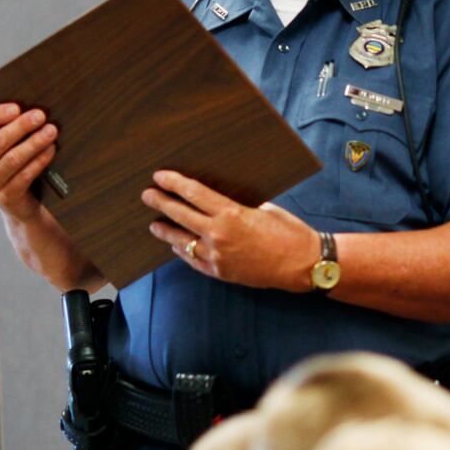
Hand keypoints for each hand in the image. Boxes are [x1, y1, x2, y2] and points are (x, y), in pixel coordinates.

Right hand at [0, 103, 57, 221]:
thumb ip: (2, 127)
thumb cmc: (7, 161)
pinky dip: (39, 160)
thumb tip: (25, 107)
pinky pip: (24, 175)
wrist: (16, 200)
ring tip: (50, 131)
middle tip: (40, 115)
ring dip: (34, 142)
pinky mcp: (6, 198)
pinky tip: (50, 149)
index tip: (17, 107)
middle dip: (21, 126)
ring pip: (13, 159)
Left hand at [141, 170, 320, 290]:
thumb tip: (217, 200)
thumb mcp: (263, 208)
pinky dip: (183, 250)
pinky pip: (193, 260)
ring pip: (182, 241)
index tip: (159, 176)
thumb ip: (237, 206)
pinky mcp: (220, 273)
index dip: (173, 183)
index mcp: (230, 214)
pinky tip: (176, 244)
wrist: (303, 264)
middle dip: (161, 203)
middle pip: (180, 215)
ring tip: (154, 225)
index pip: (193, 193)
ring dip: (166, 231)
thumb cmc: (288, 232)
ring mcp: (217, 256)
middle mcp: (218, 235)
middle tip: (147, 196)